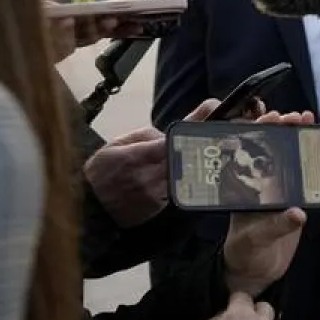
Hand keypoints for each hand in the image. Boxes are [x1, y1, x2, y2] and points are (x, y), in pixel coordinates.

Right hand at [83, 99, 222, 227]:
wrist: (89, 208)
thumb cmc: (101, 172)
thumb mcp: (116, 145)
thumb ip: (145, 135)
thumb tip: (167, 133)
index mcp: (136, 156)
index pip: (171, 140)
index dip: (192, 127)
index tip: (212, 112)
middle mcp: (149, 176)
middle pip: (186, 158)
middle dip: (207, 147)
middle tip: (231, 138)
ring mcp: (156, 194)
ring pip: (187, 175)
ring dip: (202, 164)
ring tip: (223, 152)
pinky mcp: (160, 208)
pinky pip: (180, 189)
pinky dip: (188, 180)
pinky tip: (200, 174)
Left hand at [222, 111, 313, 296]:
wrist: (257, 270)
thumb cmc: (247, 252)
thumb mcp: (256, 239)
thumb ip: (276, 226)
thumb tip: (299, 213)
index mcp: (243, 188)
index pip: (249, 152)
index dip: (259, 132)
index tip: (272, 119)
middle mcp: (259, 183)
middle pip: (270, 149)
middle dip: (281, 129)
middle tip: (295, 116)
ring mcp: (278, 189)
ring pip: (287, 157)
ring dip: (297, 138)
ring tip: (308, 119)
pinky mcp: (294, 198)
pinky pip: (304, 174)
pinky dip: (312, 158)